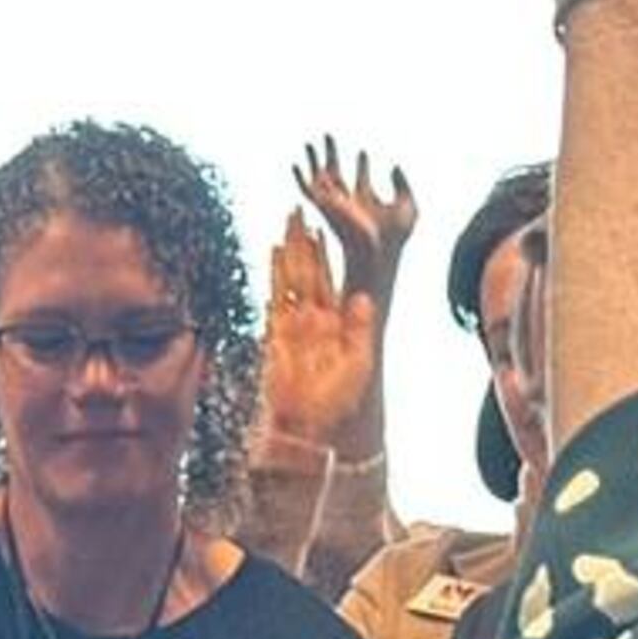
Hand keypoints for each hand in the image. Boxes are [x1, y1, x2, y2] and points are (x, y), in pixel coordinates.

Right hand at [261, 213, 381, 452]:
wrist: (308, 427)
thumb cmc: (337, 405)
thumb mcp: (359, 364)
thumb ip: (360, 330)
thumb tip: (365, 298)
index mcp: (336, 326)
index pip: (331, 280)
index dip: (327, 254)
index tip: (325, 228)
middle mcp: (314, 320)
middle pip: (309, 272)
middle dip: (305, 242)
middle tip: (302, 211)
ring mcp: (293, 325)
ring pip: (291, 278)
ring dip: (289, 250)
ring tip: (288, 222)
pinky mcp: (276, 334)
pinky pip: (275, 296)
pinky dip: (274, 273)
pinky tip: (272, 252)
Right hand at [291, 137, 417, 307]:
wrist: (378, 249)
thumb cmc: (394, 236)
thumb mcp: (407, 205)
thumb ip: (403, 184)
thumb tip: (395, 166)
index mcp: (366, 201)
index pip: (361, 179)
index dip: (362, 165)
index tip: (363, 153)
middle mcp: (348, 201)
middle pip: (337, 174)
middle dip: (332, 154)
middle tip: (328, 137)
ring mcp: (335, 203)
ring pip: (319, 178)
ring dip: (314, 160)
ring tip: (311, 142)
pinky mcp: (325, 206)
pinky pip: (308, 191)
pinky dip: (300, 178)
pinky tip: (296, 164)